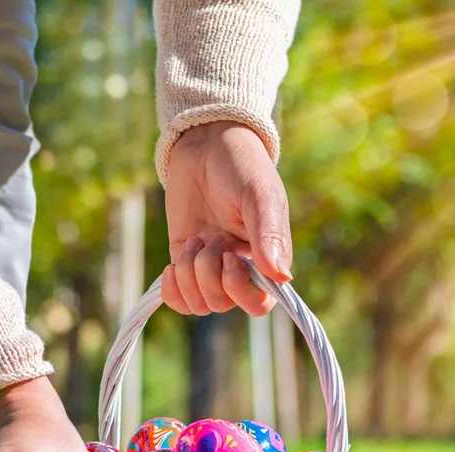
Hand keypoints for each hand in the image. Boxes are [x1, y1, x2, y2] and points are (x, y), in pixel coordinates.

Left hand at [162, 121, 293, 316]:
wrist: (207, 144)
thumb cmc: (241, 166)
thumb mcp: (259, 195)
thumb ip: (269, 234)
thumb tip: (282, 276)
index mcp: (267, 257)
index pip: (258, 303)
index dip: (239, 290)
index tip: (230, 257)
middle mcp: (240, 268)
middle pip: (222, 304)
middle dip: (208, 276)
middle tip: (208, 241)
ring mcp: (210, 266)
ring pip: (198, 303)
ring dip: (189, 276)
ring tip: (193, 242)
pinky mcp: (184, 260)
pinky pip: (178, 298)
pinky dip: (172, 291)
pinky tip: (171, 267)